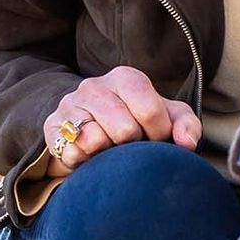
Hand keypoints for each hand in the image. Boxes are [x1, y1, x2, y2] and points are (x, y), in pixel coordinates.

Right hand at [42, 68, 200, 175]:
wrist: (93, 129)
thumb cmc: (137, 123)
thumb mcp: (167, 119)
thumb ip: (186, 126)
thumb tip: (187, 144)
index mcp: (125, 78)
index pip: (150, 111)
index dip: (159, 133)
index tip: (157, 138)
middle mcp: (94, 86)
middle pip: (124, 129)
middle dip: (133, 145)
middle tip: (131, 144)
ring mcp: (70, 105)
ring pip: (95, 140)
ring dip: (109, 153)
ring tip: (111, 148)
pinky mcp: (52, 127)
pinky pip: (73, 152)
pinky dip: (86, 161)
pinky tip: (92, 155)